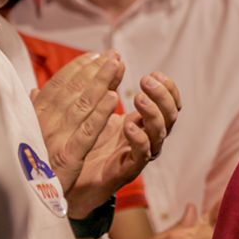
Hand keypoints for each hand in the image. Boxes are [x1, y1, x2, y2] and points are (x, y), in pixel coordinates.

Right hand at [30, 52, 124, 195]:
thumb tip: (34, 90)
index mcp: (34, 119)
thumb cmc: (26, 169)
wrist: (24, 205)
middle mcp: (43, 126)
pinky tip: (114, 99)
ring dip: (100, 84)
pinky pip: (86, 133)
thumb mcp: (28, 137)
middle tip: (114, 55)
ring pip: (80, 107)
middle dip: (94, 71)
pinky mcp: (66, 159)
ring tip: (117, 66)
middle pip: (72, 92)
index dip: (77, 70)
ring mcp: (54, 142)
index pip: (57, 88)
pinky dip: (99, 115)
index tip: (94, 56)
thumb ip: (34, 113)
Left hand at [67, 72, 182, 216]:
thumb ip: (102, 86)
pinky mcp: (126, 171)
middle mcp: (146, 138)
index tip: (156, 73)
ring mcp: (138, 155)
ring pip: (160, 134)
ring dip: (153, 113)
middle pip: (170, 115)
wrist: (68, 183)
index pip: (169, 103)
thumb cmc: (83, 145)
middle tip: (147, 80)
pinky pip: (142, 155)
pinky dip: (139, 139)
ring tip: (138, 97)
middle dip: (163, 95)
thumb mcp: (93, 110)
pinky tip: (127, 125)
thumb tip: (105, 56)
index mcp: (142, 123)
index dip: (168, 88)